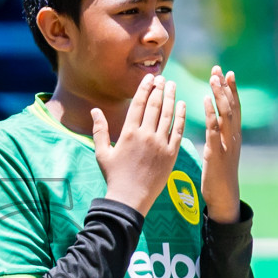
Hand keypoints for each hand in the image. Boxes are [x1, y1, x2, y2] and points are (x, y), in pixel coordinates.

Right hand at [93, 73, 184, 215]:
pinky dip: (181, 116)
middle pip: (155, 105)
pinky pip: (178, 131)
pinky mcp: (171, 154)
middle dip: (159, 89)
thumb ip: (99, 130)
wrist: (130, 199)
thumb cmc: (114, 177)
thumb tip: (94, 110)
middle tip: (163, 78)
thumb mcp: (102, 153)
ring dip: (171, 97)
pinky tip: (183, 105)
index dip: (145, 88)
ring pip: (168, 115)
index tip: (150, 78)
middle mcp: (145, 135)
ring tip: (173, 86)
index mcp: (128, 133)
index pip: (138, 104)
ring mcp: (160, 144)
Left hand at [201, 66, 241, 222]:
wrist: (224, 197)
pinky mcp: (217, 152)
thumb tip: (212, 125)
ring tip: (213, 78)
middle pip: (232, 106)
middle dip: (225, 86)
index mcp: (234, 136)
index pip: (235, 107)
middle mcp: (234, 136)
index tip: (227, 73)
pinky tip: (204, 100)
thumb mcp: (220, 152)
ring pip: (225, 114)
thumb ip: (218, 137)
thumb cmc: (218, 176)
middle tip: (218, 69)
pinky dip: (210, 112)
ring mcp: (227, 144)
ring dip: (219, 94)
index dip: (231, 90)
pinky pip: (214, 129)